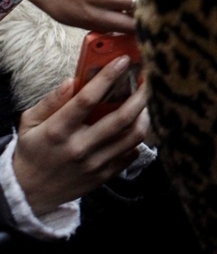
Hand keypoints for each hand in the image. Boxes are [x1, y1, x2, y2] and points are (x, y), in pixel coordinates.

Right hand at [13, 57, 149, 215]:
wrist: (30, 193)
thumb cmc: (32, 150)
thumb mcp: (30, 122)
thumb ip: (50, 100)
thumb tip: (71, 80)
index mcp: (58, 130)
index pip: (87, 99)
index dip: (108, 77)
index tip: (123, 60)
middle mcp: (79, 147)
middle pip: (121, 118)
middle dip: (141, 94)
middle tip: (149, 78)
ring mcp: (94, 164)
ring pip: (133, 136)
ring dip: (146, 114)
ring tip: (145, 101)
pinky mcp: (104, 175)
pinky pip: (131, 153)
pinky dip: (138, 137)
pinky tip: (136, 124)